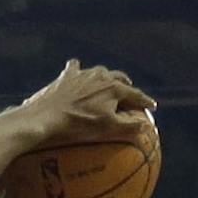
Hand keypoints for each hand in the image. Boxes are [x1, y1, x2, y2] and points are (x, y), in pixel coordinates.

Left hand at [22, 59, 154, 137]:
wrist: (46, 117)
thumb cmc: (77, 125)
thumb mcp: (105, 129)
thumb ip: (127, 126)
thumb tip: (146, 127)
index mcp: (114, 88)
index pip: (135, 94)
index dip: (144, 101)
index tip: (152, 106)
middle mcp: (102, 75)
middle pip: (119, 78)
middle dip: (126, 85)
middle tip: (129, 91)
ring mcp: (83, 73)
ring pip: (100, 72)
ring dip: (105, 77)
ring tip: (106, 82)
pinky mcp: (66, 76)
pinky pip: (74, 68)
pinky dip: (78, 70)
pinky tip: (76, 70)